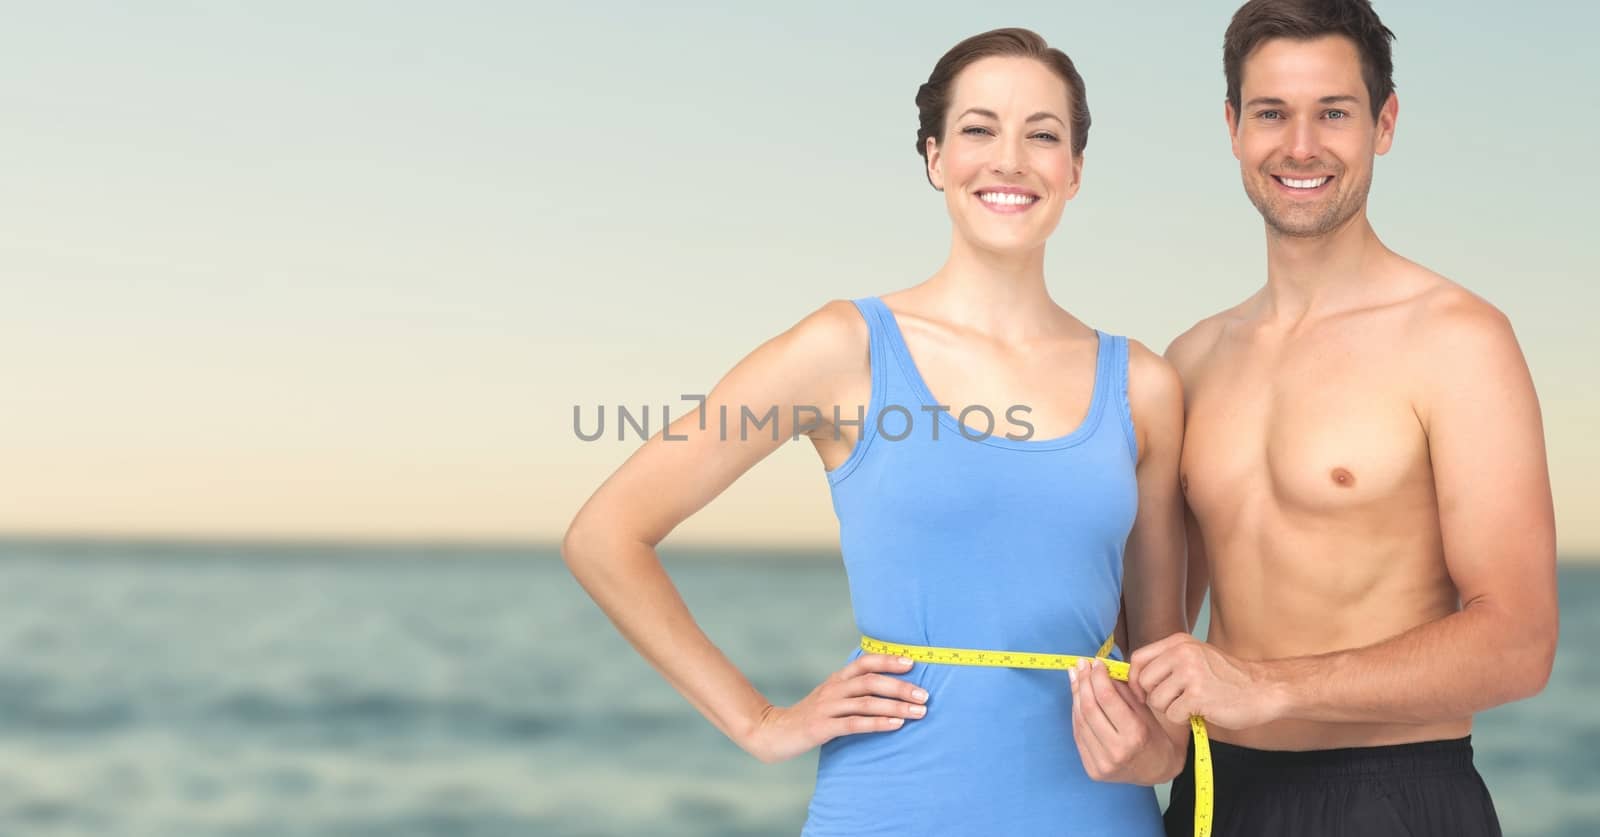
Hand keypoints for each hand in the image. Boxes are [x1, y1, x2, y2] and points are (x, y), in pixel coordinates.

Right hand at [740, 653, 927, 763]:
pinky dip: (878, 723)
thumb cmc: (810, 716)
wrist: (774, 732)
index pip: (865, 663)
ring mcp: (827, 708)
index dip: (888, 660)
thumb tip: (889, 687)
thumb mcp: (831, 697)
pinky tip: (896, 724)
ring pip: (866, 702)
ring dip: (896, 706)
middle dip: (901, 687)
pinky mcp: (823, 728)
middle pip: (871, 681)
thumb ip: (853, 691)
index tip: (913, 662)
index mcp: (836, 679)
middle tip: (924, 695)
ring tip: (919, 712)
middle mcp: (833, 689)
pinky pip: (855, 724)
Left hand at [1070, 658, 1180, 784]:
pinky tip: (1077, 698)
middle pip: (1089, 709)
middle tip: (1081, 665)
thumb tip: (1098, 669)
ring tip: (1075, 677)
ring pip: (1080, 721)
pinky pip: (1078, 735)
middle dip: (1083, 682)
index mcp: (1136, 734)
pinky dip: (1076, 713)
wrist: (1156, 770)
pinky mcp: (1092, 770)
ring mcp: (1102, 764)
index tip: (1095, 662)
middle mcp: (1117, 751)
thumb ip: (1123, 690)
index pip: (1107, 698)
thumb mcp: (1145, 710)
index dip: (1097, 676)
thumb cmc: (1153, 735)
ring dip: (1076, 695)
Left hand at [1129, 633, 1282, 728]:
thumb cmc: (1227, 678)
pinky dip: (1184, 719)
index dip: (1134, 679)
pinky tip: (1200, 711)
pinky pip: (1173, 714)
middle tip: (1175, 701)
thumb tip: (1134, 677)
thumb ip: (1168, 661)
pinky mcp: (1198, 695)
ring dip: (1171, 709)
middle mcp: (1182, 653)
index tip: (1141, 692)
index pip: (1138, 658)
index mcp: (1178, 642)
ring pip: (1156, 700)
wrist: (1262, 689)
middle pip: (1143, 682)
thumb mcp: (1196, 656)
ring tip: (1191, 704)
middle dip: (1155, 697)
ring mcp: (1190, 673)